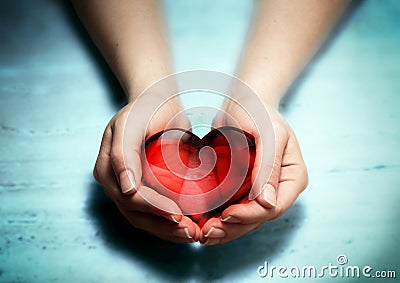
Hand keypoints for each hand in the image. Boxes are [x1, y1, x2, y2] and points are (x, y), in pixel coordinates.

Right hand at [93, 95, 200, 242]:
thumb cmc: (145, 109)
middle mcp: (114, 182)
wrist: (156, 101)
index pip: (131, 198)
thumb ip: (123, 154)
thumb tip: (126, 189)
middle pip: (136, 214)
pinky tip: (187, 226)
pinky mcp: (141, 188)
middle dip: (163, 226)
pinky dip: (168, 222)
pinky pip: (151, 212)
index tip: (178, 215)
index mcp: (107, 168)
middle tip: (190, 232)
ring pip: (143, 219)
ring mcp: (127, 187)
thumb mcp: (130, 124)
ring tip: (191, 234)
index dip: (154, 209)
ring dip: (167, 230)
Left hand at [201, 101, 307, 244]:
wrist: (242, 100)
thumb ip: (269, 166)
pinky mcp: (242, 188)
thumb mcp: (269, 133)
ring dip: (223, 229)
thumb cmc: (258, 110)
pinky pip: (231, 207)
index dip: (250, 216)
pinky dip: (217, 217)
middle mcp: (278, 188)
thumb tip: (268, 203)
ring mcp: (260, 190)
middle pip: (258, 218)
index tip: (226, 216)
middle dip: (233, 228)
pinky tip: (201, 222)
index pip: (275, 207)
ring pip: (244, 219)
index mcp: (292, 177)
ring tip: (201, 233)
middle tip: (207, 233)